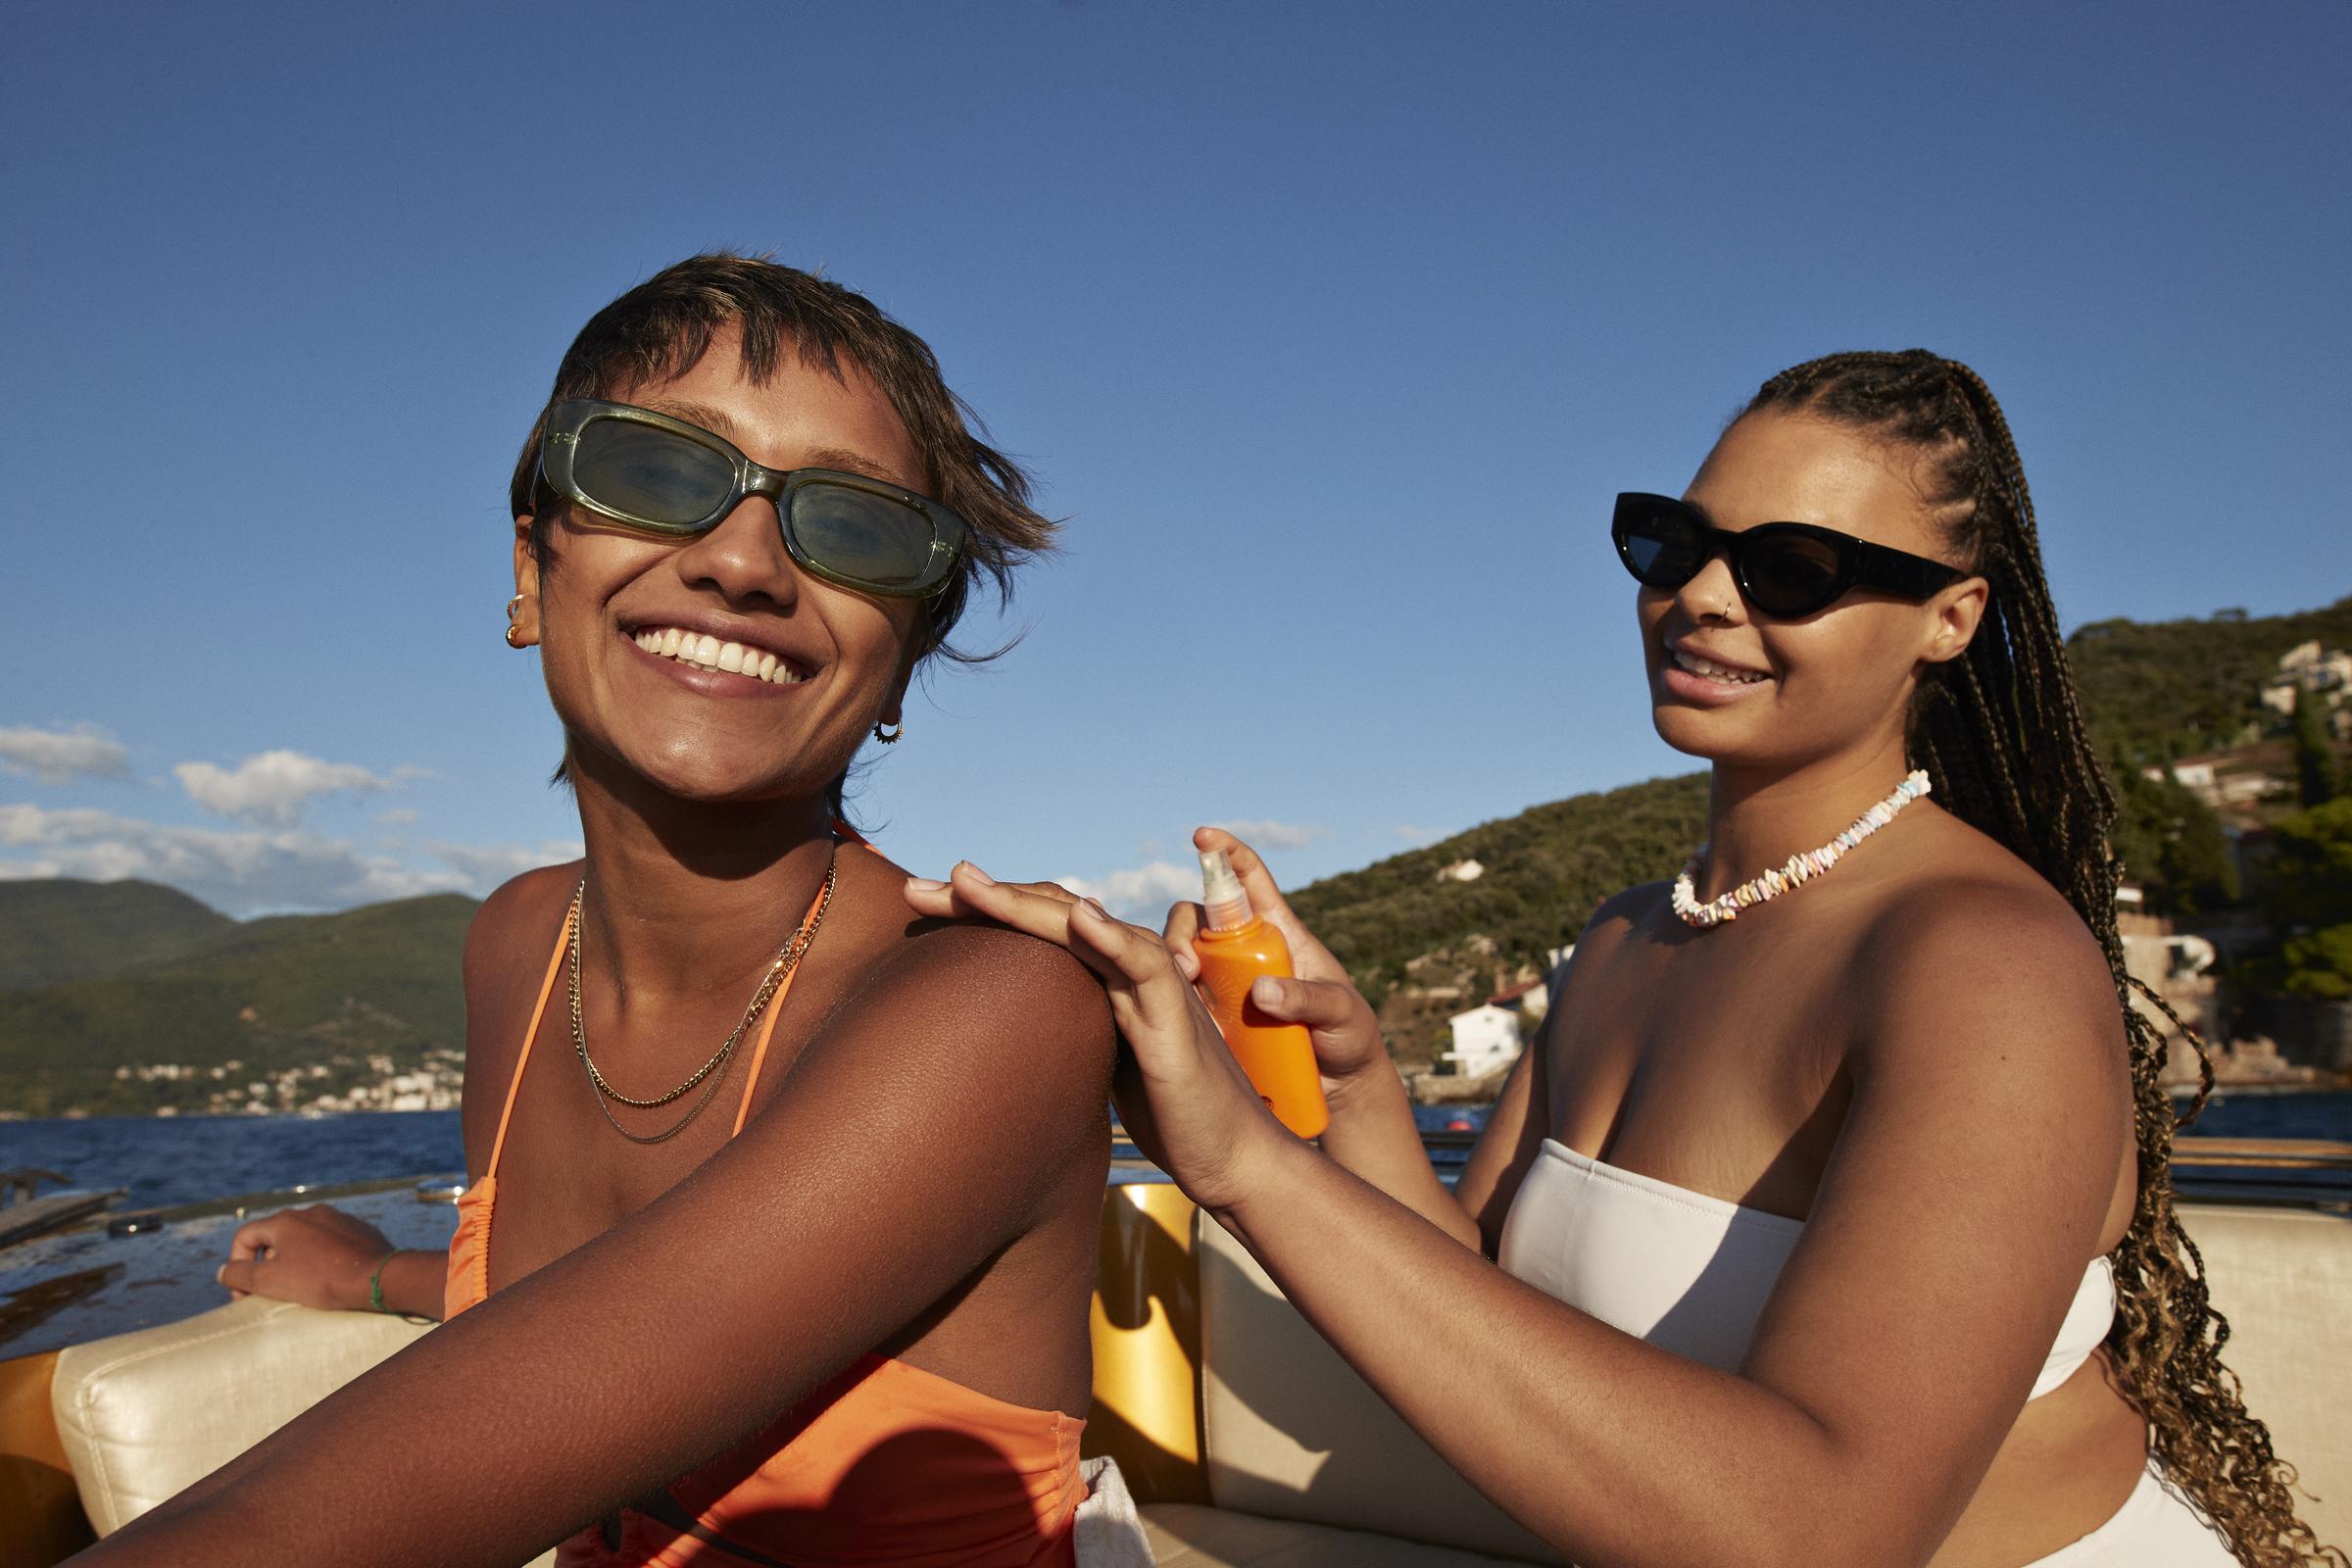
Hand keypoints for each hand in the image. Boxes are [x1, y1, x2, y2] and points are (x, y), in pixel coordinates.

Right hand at [220, 1204, 397, 1311]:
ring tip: (301, 1288)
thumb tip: (223, 1271)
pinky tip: (329, 1279)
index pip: (245, 1236)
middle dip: (267, 1266)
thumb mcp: (270, 1281)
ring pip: (305, 1240)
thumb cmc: (321, 1279)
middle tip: (271, 1293)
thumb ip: (240, 1275)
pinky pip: (331, 1244)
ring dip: (295, 1262)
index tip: (244, 1292)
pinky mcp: (359, 1230)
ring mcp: (339, 1219)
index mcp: (286, 1220)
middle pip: (275, 1238)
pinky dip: (322, 1260)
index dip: (237, 1265)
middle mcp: (312, 1212)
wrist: (378, 1277)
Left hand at [903, 862, 1292, 1211]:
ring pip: (1087, 927)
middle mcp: (1126, 968)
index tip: (917, 904)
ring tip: (968, 880)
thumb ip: (1060, 1033)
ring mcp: (1153, 986)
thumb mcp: (1093, 1065)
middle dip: (980, 898)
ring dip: (1025, 902)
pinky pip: (1147, 967)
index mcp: (1103, 978)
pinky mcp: (1176, 1020)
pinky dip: (1113, 939)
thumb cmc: (1169, 1112)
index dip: (979, 912)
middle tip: (916, 887)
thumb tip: (992, 1034)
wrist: (1230, 1155)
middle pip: (1049, 915)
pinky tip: (1079, 919)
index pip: (1036, 928)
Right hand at [1162, 827, 1390, 1102]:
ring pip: (1181, 957)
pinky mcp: (1214, 1017)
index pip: (1250, 880)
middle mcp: (1246, 951)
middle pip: (1198, 919)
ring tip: (1181, 991)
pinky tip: (1174, 1018)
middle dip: (1182, 931)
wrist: (1341, 1086)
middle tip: (1186, 966)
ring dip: (1170, 966)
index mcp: (1279, 932)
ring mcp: (1226, 984)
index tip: (1203, 836)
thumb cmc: (1350, 1036)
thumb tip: (1262, 991)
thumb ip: (1308, 999)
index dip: (1227, 853)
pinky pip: (1181, 998)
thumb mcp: (1340, 1013)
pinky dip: (1171, 1001)